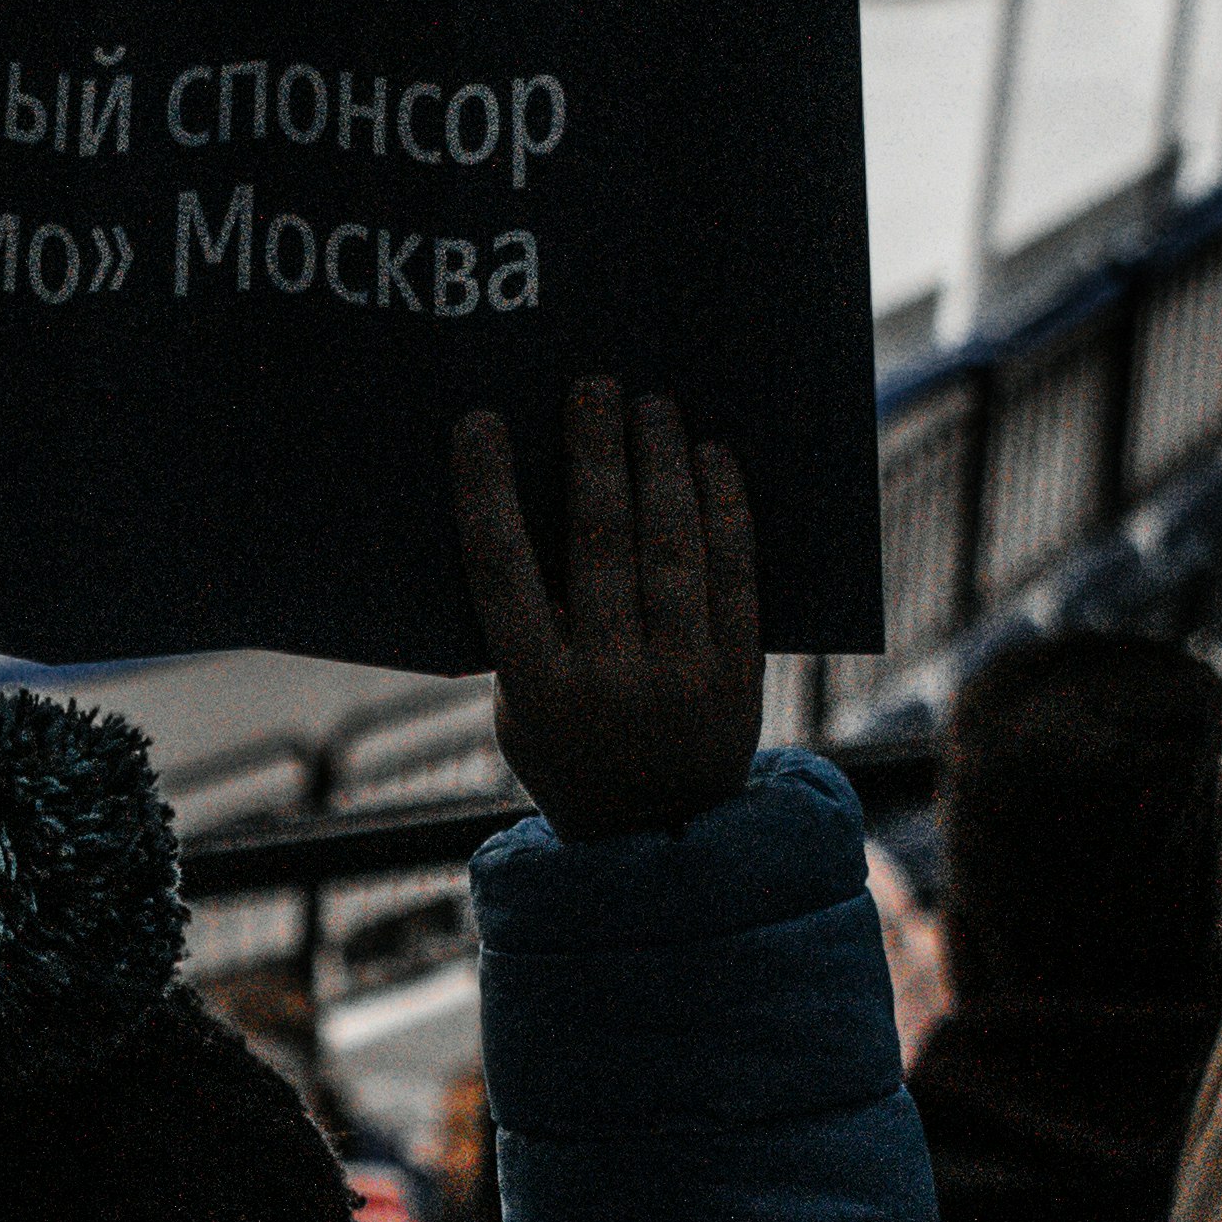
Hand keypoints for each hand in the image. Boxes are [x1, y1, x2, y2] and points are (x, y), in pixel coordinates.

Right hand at [451, 377, 761, 840]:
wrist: (657, 837)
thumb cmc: (569, 750)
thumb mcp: (521, 708)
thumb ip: (524, 627)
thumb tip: (535, 500)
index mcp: (536, 690)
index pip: (502, 573)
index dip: (489, 492)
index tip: (482, 424)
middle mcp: (609, 683)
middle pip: (600, 545)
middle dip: (595, 455)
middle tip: (593, 384)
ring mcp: (681, 678)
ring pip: (672, 551)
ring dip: (661, 466)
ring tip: (653, 405)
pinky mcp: (739, 675)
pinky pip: (734, 577)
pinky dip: (724, 511)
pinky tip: (713, 457)